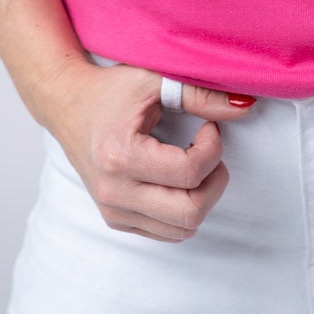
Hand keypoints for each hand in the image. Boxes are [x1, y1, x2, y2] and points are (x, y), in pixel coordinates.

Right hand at [51, 63, 258, 242]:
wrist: (68, 104)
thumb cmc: (111, 90)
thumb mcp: (154, 80)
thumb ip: (200, 94)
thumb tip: (245, 106)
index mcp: (120, 156)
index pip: (190, 173)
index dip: (213, 147)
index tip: (208, 127)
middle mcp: (113, 192)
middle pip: (190, 212)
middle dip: (215, 181)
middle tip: (209, 152)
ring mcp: (113, 211)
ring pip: (182, 229)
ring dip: (201, 197)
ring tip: (193, 164)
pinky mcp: (116, 220)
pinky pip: (166, 232)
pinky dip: (183, 210)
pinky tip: (176, 179)